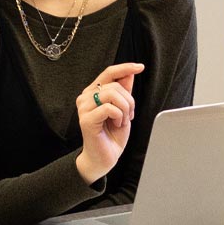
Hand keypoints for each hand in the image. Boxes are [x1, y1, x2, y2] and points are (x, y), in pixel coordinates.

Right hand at [75, 61, 143, 183]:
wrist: (105, 157)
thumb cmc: (112, 134)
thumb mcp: (124, 109)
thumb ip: (124, 91)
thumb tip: (130, 73)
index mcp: (93, 92)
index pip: (109, 73)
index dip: (125, 68)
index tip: (140, 67)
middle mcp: (85, 98)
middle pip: (114, 85)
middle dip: (129, 100)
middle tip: (129, 115)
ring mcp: (84, 108)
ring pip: (112, 94)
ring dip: (124, 108)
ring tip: (122, 120)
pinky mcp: (86, 120)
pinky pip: (109, 108)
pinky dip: (119, 116)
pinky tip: (116, 125)